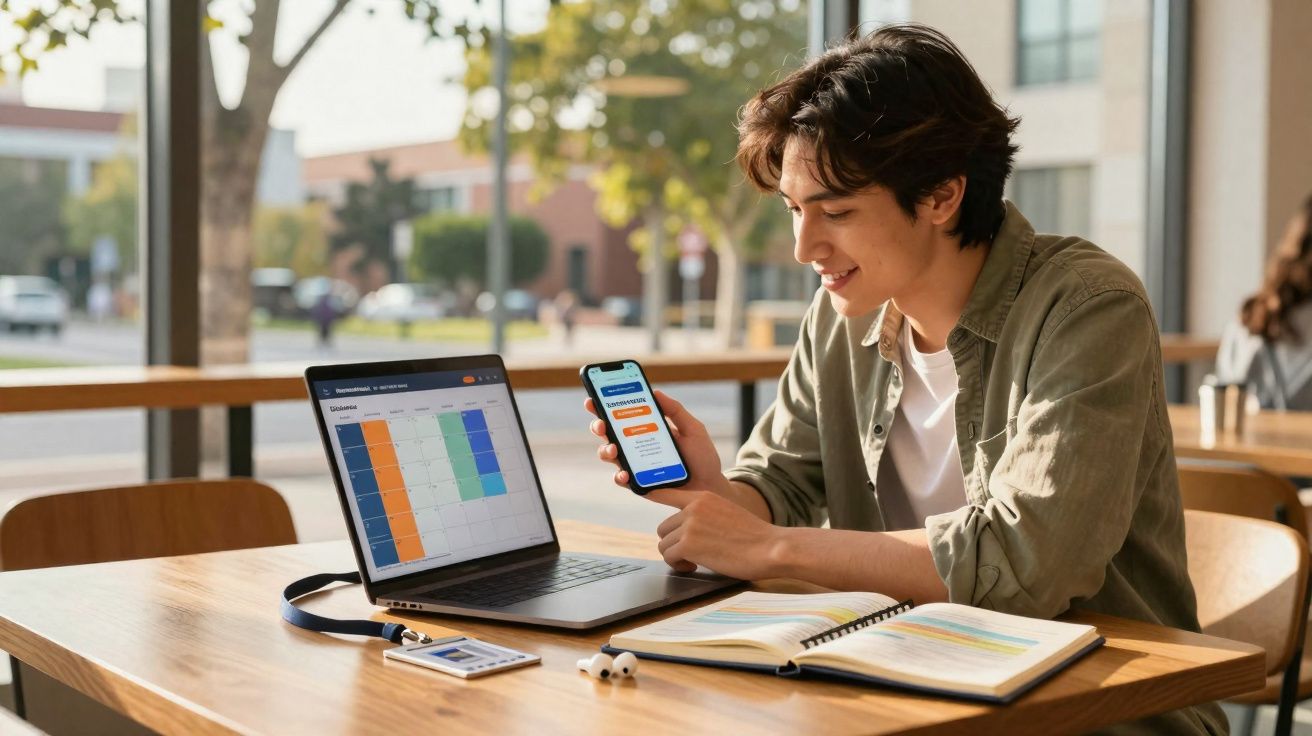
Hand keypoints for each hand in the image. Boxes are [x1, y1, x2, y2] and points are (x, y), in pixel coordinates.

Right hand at [583, 389, 731, 498]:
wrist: (710, 486)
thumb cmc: (701, 456)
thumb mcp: (692, 429)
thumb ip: (675, 411)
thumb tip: (655, 392)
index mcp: (646, 428)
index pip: (620, 414)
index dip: (603, 405)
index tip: (593, 398)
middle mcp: (635, 445)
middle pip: (607, 432)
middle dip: (598, 425)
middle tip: (602, 424)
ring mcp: (635, 464)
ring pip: (608, 454)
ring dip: (605, 450)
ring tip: (614, 449)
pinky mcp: (638, 483)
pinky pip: (621, 479)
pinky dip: (619, 475)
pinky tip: (625, 473)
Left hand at [650, 490, 783, 579]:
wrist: (770, 548)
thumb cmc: (754, 537)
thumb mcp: (726, 513)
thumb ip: (705, 515)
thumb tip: (686, 529)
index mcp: (702, 497)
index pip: (665, 492)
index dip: (650, 495)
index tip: (638, 493)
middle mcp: (692, 508)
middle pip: (663, 528)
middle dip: (674, 543)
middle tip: (691, 554)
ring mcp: (689, 525)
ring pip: (664, 544)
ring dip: (676, 556)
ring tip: (695, 562)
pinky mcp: (689, 544)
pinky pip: (669, 557)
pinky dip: (679, 566)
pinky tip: (695, 567)